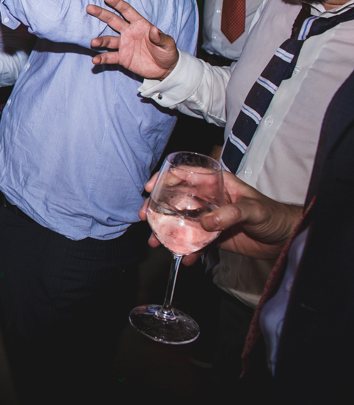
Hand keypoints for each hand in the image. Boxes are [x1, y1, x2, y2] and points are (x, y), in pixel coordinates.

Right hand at [86, 0, 178, 79]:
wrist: (165, 69)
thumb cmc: (167, 52)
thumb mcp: (168, 44)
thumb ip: (160, 37)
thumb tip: (155, 29)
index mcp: (140, 25)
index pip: (127, 12)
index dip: (118, 4)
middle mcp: (129, 33)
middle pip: (113, 21)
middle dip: (101, 14)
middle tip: (90, 8)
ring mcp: (124, 45)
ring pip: (108, 40)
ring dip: (100, 40)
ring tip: (93, 42)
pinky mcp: (122, 58)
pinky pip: (109, 57)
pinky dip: (101, 58)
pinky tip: (95, 60)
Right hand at [139, 171, 301, 262]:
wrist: (286, 240)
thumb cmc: (274, 215)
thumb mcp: (254, 209)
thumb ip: (231, 214)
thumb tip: (206, 223)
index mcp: (217, 183)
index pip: (186, 174)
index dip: (165, 178)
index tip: (150, 187)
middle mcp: (209, 199)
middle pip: (176, 198)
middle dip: (158, 208)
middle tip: (146, 218)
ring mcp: (209, 218)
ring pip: (180, 221)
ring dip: (166, 231)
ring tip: (156, 242)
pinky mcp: (213, 237)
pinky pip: (194, 241)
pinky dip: (187, 250)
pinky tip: (184, 257)